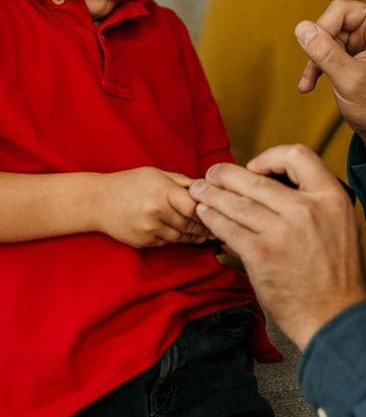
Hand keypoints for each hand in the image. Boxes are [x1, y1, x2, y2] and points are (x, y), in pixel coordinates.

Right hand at [93, 167, 211, 247]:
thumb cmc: (129, 183)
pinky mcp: (144, 242)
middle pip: (189, 224)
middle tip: (217, 226)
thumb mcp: (156, 174)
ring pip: (180, 237)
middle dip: (204, 226)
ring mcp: (149, 229)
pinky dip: (177, 239)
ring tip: (206, 234)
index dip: (205, 209)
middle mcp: (156, 212)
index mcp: (161, 191)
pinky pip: (167, 243)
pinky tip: (186, 236)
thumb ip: (181, 182)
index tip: (215, 209)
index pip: (193, 206)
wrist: (98, 202)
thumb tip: (204, 188)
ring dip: (194, 236)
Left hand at [191, 145, 365, 349]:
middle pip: (256, 179)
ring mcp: (282, 232)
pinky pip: (229, 229)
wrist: (335, 316)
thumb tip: (270, 188)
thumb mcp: (340, 224)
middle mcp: (307, 209)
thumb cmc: (337, 273)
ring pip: (236, 203)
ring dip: (212, 194)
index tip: (255, 168)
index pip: (298, 155)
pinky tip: (205, 215)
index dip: (271, 157)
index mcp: (332, 197)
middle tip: (212, 173)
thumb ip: (313, 203)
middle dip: (226, 174)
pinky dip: (213, 219)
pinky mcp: (261, 255)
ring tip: (200, 191)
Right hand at [296, 0, 365, 156]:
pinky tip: (307, 86)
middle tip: (319, 67)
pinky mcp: (351, 48)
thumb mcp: (351, 81)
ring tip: (314, 81)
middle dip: (325, 36)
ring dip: (317, 53)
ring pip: (328, 26)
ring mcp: (365, 36)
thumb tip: (301, 27)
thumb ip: (325, 54)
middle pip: (340, 10)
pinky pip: (324, 42)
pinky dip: (314, 62)